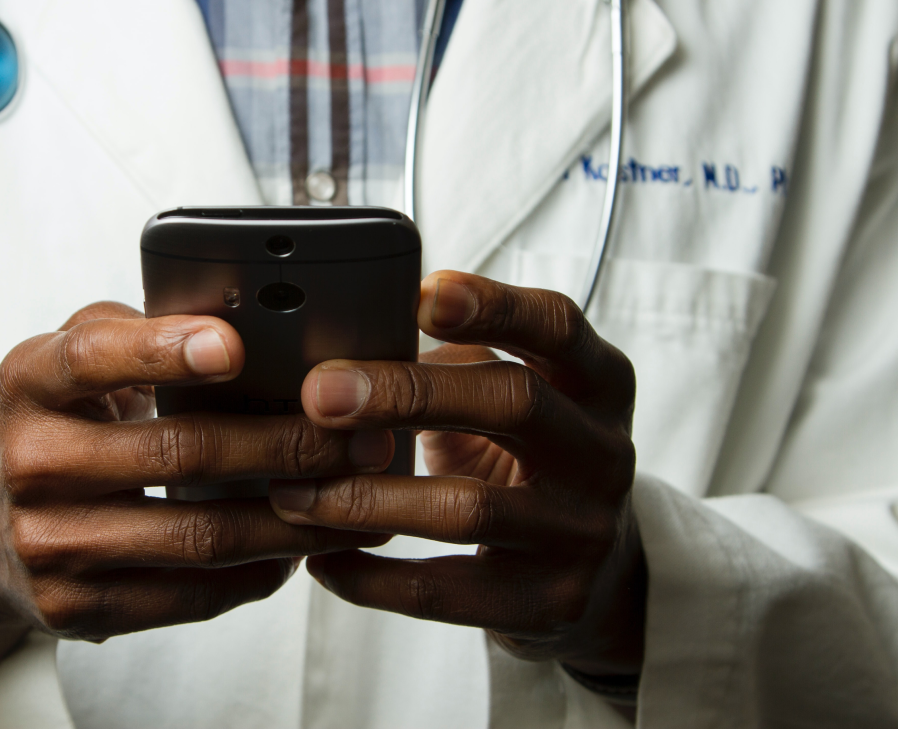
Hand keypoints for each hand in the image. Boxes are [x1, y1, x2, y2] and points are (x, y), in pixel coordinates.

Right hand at [0, 303, 390, 690]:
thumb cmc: (48, 423)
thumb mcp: (64, 360)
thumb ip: (135, 332)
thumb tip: (243, 321)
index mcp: (28, 383)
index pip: (92, 358)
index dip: (163, 350)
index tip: (234, 345)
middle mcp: (31, 464)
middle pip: (178, 453)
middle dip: (285, 444)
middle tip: (360, 435)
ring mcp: (50, 544)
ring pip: (198, 536)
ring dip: (294, 518)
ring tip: (356, 497)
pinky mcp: (74, 608)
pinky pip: (188, 595)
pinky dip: (256, 572)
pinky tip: (300, 547)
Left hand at [267, 272, 644, 675]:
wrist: (597, 573)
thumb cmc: (527, 458)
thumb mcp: (514, 396)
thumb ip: (454, 362)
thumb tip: (342, 347)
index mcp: (597, 382)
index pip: (557, 326)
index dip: (493, 305)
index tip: (420, 295)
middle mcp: (604, 452)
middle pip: (514, 401)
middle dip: (407, 392)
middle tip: (320, 394)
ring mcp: (583, 532)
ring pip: (469, 508)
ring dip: (366, 496)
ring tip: (294, 489)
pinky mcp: (551, 602)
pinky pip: (445, 592)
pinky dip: (372, 577)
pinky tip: (322, 559)